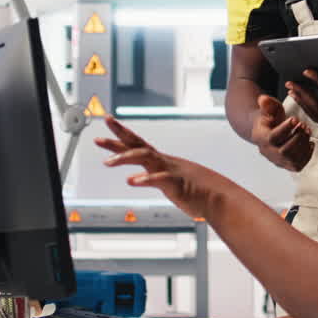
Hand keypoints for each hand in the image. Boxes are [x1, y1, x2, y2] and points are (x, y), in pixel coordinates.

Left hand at [96, 116, 232, 219]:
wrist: (217, 197)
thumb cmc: (194, 189)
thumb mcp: (169, 178)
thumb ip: (154, 174)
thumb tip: (140, 175)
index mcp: (159, 159)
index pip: (136, 141)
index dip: (120, 132)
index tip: (107, 121)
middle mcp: (162, 161)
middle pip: (137, 143)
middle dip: (117, 136)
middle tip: (99, 132)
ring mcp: (169, 170)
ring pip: (145, 157)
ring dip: (124, 158)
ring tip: (107, 163)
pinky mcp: (176, 184)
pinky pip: (159, 179)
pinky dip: (145, 179)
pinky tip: (132, 181)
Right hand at [249, 94, 312, 171]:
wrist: (269, 130)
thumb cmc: (270, 116)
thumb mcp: (268, 108)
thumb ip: (267, 103)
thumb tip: (263, 98)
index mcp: (260, 137)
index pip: (273, 137)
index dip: (286, 129)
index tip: (296, 118)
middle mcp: (266, 152)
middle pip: (283, 152)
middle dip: (297, 138)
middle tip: (304, 126)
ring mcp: (276, 160)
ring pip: (292, 160)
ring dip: (303, 146)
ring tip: (308, 132)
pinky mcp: (286, 165)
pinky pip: (298, 166)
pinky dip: (307, 156)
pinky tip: (310, 143)